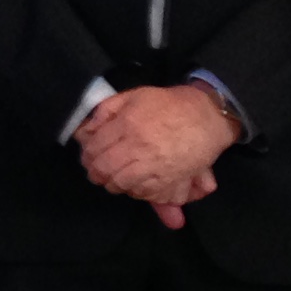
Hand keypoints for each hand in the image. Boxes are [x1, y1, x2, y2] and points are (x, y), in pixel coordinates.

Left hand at [77, 83, 237, 209]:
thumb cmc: (168, 105)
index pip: (94, 147)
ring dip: (113, 183)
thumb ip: (106, 110)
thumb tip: (84, 130)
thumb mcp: (134, 96)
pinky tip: (135, 182)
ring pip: (120, 184)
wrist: (206, 117)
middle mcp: (138, 147)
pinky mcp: (168, 181)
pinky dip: (134, 191)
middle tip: (97, 171)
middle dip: (96, 172)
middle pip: (104, 169)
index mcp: (127, 125)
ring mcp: (154, 167)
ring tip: (115, 177)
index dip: (87, 154)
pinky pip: (142, 194)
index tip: (89, 156)